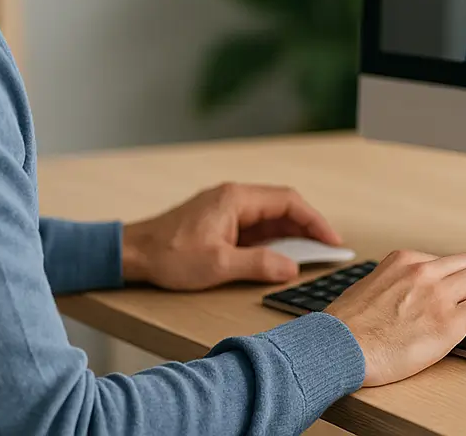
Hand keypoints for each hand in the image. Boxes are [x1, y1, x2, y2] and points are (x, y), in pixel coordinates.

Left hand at [121, 182, 342, 290]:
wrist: (133, 253)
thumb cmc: (170, 255)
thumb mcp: (219, 265)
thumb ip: (259, 265)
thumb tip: (291, 268)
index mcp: (236, 198)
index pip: (288, 201)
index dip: (315, 220)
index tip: (332, 241)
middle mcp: (234, 197)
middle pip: (283, 207)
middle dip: (308, 227)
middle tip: (328, 250)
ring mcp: (227, 209)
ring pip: (270, 217)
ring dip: (291, 235)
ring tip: (312, 256)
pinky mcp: (220, 222)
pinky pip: (256, 227)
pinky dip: (273, 240)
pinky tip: (282, 257)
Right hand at [325, 249, 465, 386]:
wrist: (338, 347)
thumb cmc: (346, 328)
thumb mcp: (368, 288)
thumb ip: (392, 285)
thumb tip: (405, 296)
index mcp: (403, 261)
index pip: (445, 261)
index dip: (462, 278)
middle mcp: (423, 271)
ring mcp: (438, 294)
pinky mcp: (449, 321)